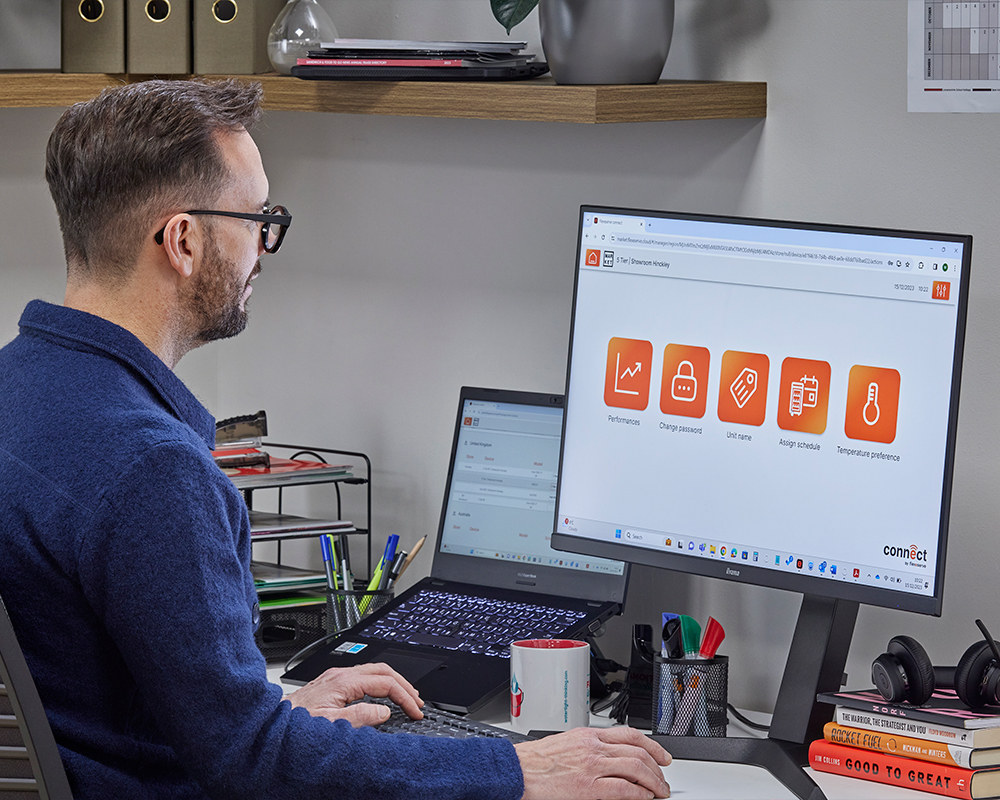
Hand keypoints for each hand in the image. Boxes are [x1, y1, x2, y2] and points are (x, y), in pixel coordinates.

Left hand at [285, 662, 423, 727]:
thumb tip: (384, 712)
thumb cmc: (294, 723)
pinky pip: (363, 678)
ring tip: (406, 698)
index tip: (415, 710)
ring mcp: (335, 677)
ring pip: (373, 671)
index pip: (385, 683)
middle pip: (383, 670)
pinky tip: (381, 696)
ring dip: (393, 683)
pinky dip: (380, 685)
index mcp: (343, 681)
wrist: (270, 722)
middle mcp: (340, 675)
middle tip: (417, 702)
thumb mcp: (330, 724)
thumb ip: (359, 717)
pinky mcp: (331, 684)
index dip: (404, 696)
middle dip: (404, 685)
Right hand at [514, 727, 670, 799]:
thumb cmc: (537, 759)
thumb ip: (591, 746)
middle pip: (638, 752)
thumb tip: (612, 756)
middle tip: (664, 779)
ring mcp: (592, 766)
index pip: (631, 735)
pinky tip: (644, 798)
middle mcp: (594, 747)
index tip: (662, 756)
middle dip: (657, 767)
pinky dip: (639, 794)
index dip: (652, 746)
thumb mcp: (568, 742)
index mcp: (589, 734)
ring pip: (636, 768)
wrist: (519, 770)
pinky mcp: (588, 788)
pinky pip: (623, 789)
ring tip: (659, 791)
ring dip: (653, 782)